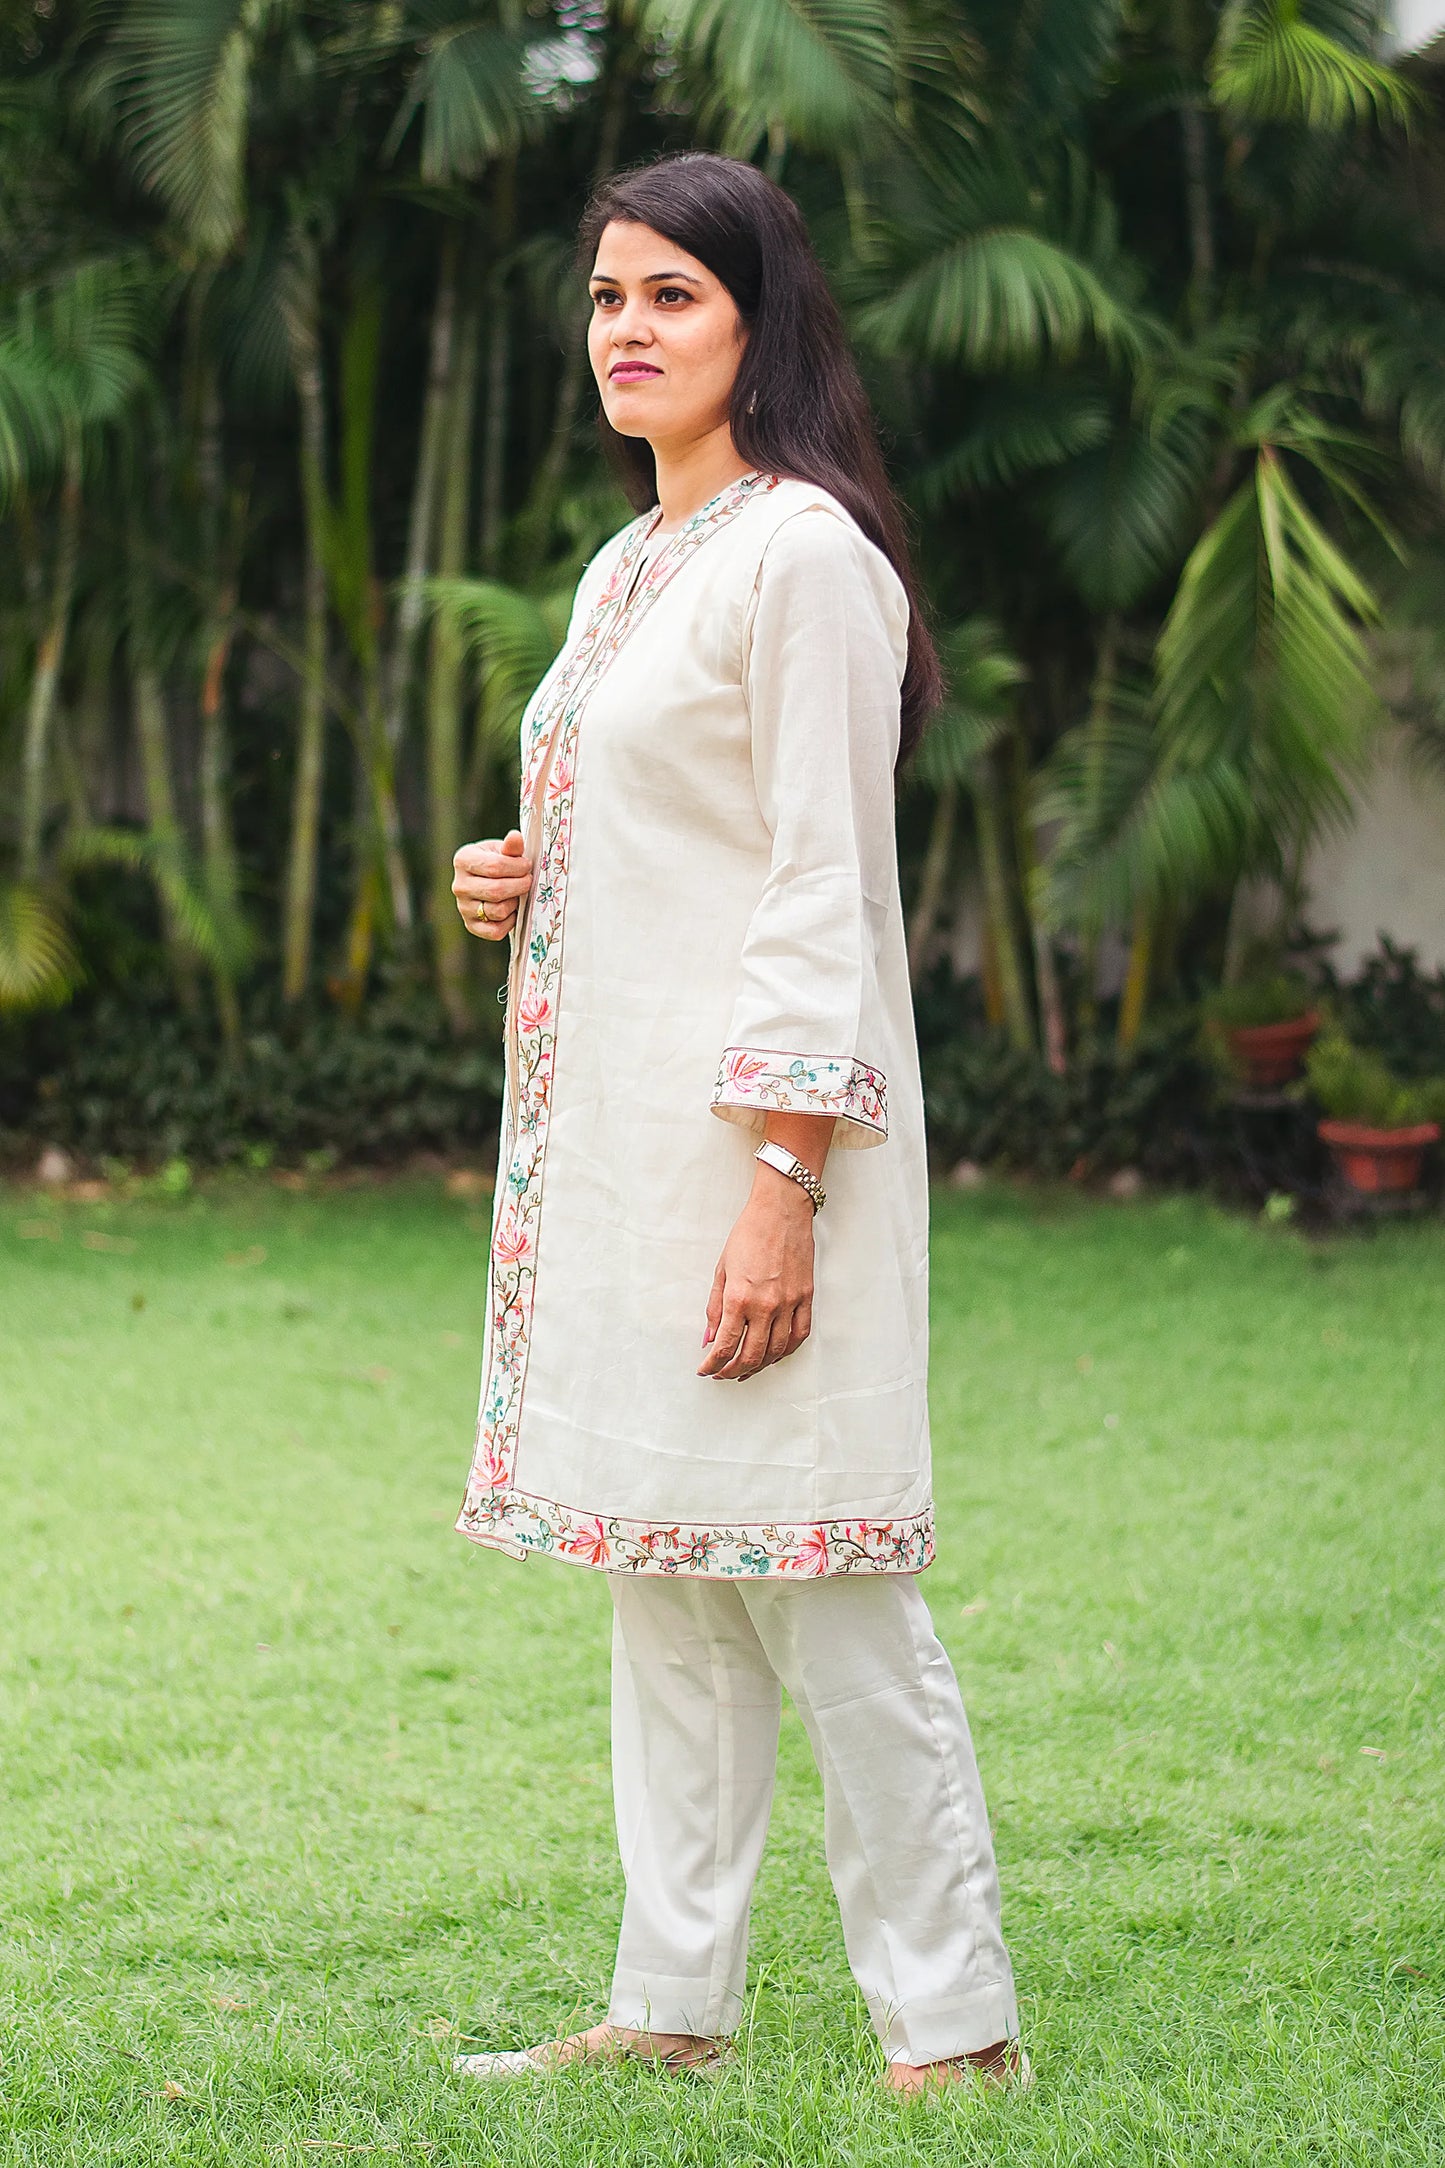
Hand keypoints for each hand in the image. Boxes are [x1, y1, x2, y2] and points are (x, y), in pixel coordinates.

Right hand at [452, 830, 532, 941]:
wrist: (486, 880)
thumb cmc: (497, 862)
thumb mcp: (502, 850)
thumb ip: (511, 847)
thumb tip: (515, 837)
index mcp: (463, 860)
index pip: (494, 866)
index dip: (517, 867)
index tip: (527, 865)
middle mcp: (459, 885)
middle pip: (496, 891)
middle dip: (520, 886)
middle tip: (528, 881)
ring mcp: (463, 907)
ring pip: (497, 911)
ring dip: (515, 903)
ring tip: (518, 894)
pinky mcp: (471, 926)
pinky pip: (495, 931)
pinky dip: (509, 923)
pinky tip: (512, 910)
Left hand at [697, 1168, 814, 1380]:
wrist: (781, 1211)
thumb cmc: (749, 1234)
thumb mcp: (722, 1269)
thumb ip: (715, 1308)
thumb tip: (710, 1338)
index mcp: (739, 1298)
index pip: (725, 1346)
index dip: (713, 1364)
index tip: (706, 1369)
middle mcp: (766, 1306)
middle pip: (751, 1355)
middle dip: (733, 1371)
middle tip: (722, 1373)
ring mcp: (789, 1303)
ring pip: (777, 1351)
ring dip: (759, 1366)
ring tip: (745, 1369)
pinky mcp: (806, 1298)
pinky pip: (799, 1335)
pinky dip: (786, 1351)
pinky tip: (775, 1354)